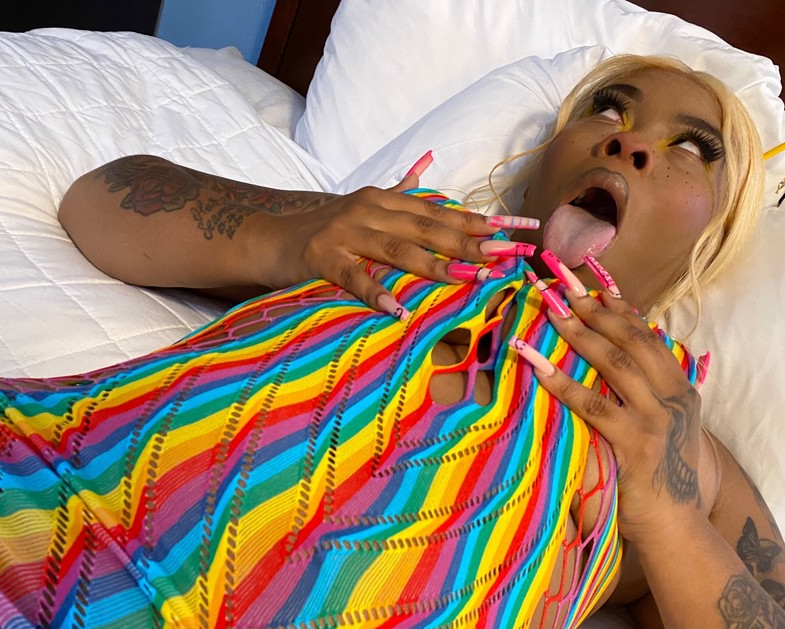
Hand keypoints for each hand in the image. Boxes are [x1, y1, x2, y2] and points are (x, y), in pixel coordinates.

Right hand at [251, 151, 537, 317]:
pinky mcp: (323, 258)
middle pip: (427, 227)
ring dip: (434, 264)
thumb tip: (427, 162)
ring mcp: (345, 233)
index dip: (478, 222)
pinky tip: (397, 309)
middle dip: (469, 242)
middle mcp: (369, 211)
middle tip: (505, 255)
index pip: (440, 211)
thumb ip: (400, 188)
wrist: (270, 237)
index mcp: (384, 199)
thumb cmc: (323, 228)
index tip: (514, 231)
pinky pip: (354, 277)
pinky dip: (376, 293)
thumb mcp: (364, 205)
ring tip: (467, 278)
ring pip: (397, 248)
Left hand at [512, 252, 714, 545]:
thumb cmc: (663, 483)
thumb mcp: (666, 433)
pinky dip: (561, 382)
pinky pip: (592, 405)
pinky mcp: (636, 443)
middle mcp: (674, 397)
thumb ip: (648, 400)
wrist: (680, 530)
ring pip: (613, 363)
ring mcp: (657, 419)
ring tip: (548, 309)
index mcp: (682, 390)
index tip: (592, 281)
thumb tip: (614, 370)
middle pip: (631, 339)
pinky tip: (535, 365)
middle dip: (595, 307)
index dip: (619, 306)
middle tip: (561, 283)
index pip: (648, 336)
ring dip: (578, 333)